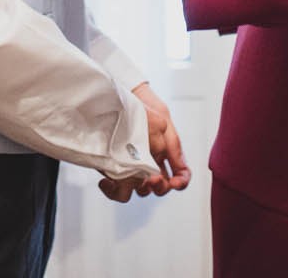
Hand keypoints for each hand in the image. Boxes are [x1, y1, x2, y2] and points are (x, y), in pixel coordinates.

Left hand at [98, 83, 192, 201]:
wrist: (124, 97)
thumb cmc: (145, 106)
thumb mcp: (161, 121)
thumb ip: (167, 142)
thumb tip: (163, 160)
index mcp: (168, 153)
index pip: (181, 175)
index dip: (180, 182)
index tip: (174, 183)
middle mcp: (153, 163)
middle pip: (161, 187)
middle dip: (158, 186)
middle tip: (150, 180)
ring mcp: (135, 167)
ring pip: (140, 190)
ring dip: (135, 189)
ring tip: (128, 179)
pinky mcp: (116, 169)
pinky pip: (118, 189)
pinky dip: (114, 190)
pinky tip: (106, 182)